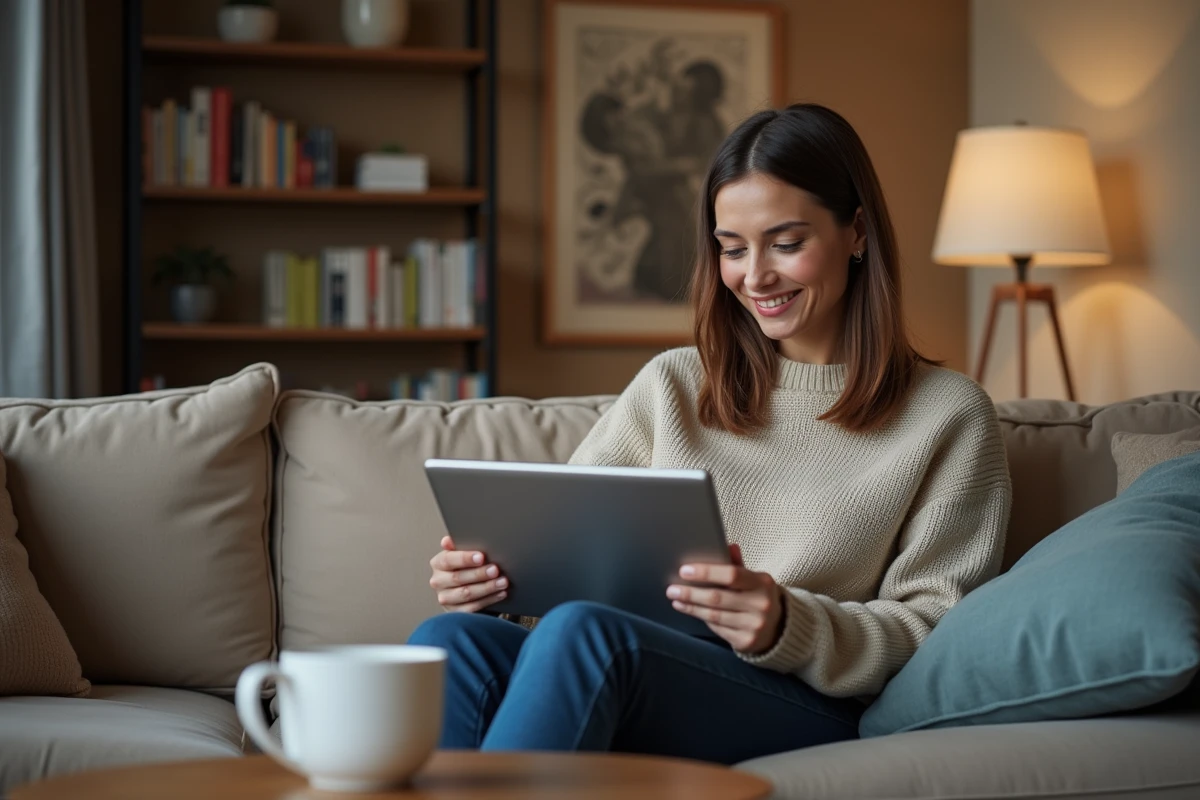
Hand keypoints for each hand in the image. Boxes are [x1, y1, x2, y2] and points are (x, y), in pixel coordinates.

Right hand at [428, 535, 508, 612]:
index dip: (465, 558)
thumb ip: (457, 546)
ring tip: (503, 581)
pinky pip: (473, 607)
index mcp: (438, 563)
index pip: (448, 560)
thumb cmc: (464, 566)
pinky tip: (501, 593)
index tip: (481, 557)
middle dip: (479, 574)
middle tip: (495, 569)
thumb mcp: (461, 554)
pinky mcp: (455, 612)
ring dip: (487, 587)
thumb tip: (447, 540)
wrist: (464, 588)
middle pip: (458, 578)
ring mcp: (446, 598)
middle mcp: (438, 581)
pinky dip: (489, 600)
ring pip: (466, 594)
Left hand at [667, 543, 784, 653]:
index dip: (706, 572)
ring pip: (714, 615)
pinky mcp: (745, 641)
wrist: (779, 628)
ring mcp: (754, 625)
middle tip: (672, 589)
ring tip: (676, 599)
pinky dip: (702, 618)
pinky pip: (717, 628)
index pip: (731, 575)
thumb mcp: (755, 579)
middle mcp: (761, 605)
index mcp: (762, 583)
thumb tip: (728, 545)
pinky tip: (691, 611)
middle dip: (691, 593)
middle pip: (717, 598)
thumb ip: (738, 564)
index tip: (684, 571)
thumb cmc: (759, 597)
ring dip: (691, 607)